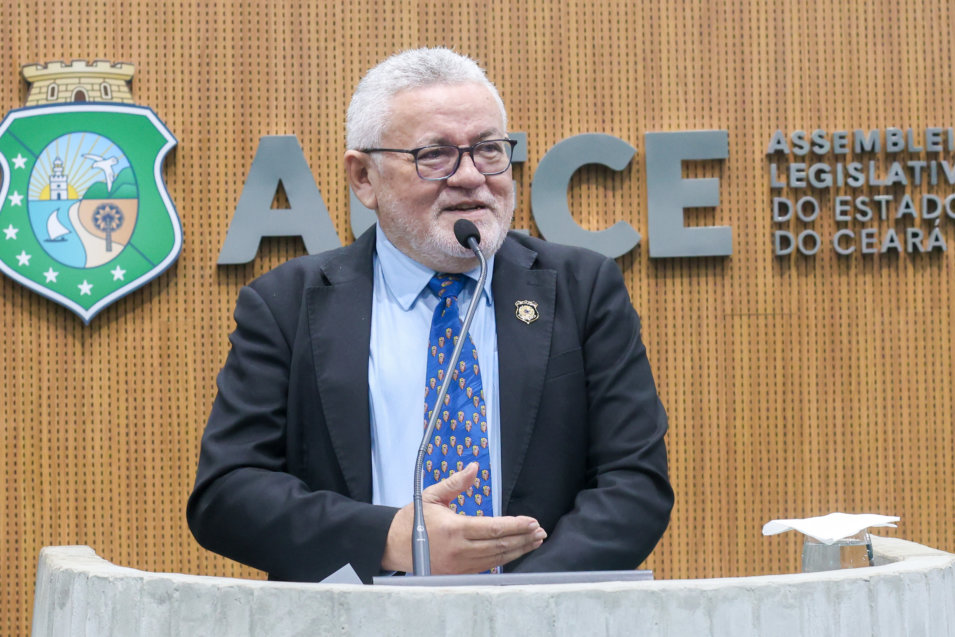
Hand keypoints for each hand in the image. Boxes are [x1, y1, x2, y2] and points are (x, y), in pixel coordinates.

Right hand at [381, 462, 546, 573]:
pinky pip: (487, 566)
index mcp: (454, 529)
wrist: (394, 545)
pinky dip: (504, 559)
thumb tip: (474, 469)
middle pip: (500, 545)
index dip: (516, 525)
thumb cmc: (413, 519)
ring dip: (518, 549)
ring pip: (497, 558)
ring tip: (534, 542)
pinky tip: (515, 552)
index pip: (494, 527)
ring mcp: (460, 564)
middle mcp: (459, 549)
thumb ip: (455, 483)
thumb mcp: (432, 495)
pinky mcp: (458, 573)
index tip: (532, 522)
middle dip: (523, 538)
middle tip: (540, 532)